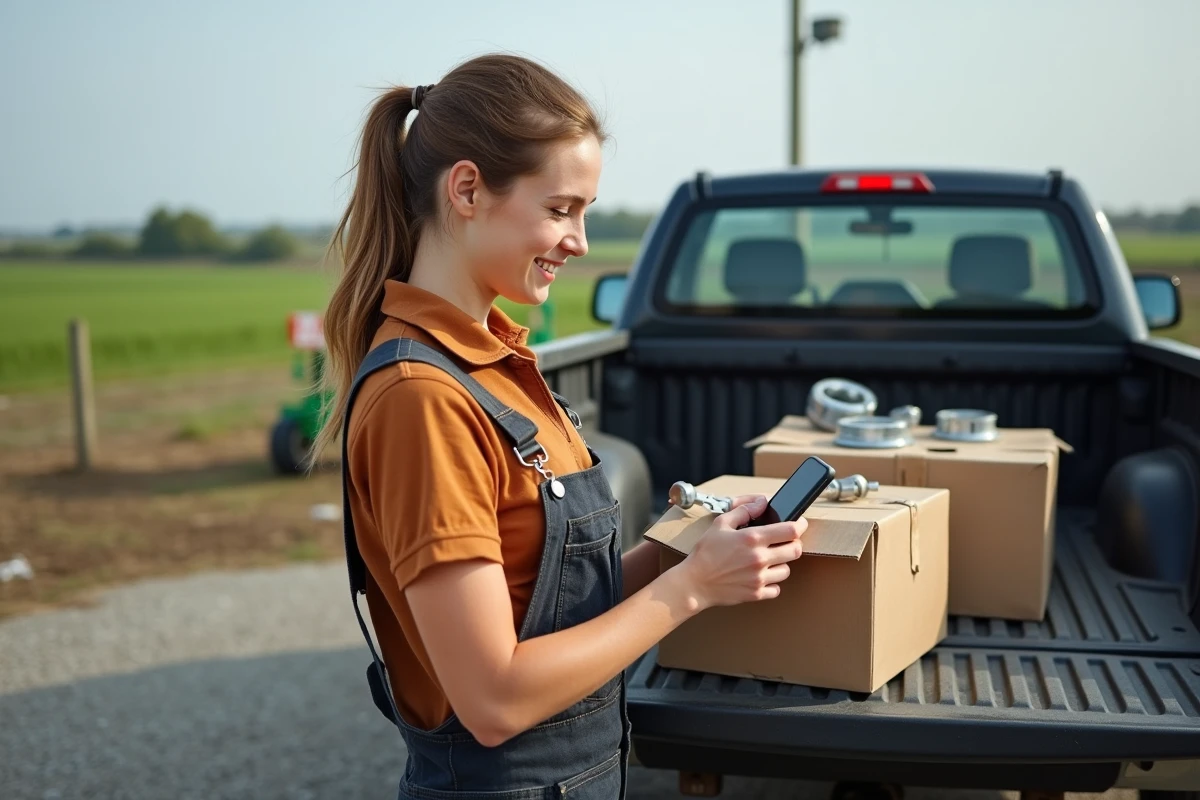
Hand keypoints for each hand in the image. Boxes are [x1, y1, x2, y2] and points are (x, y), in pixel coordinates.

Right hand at [673, 494, 806, 610]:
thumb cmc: (705, 553)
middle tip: (785, 542)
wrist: (694, 583)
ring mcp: (759, 578)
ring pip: (787, 570)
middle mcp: (759, 559)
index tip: (799, 523)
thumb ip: (744, 510)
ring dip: (781, 563)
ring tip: (768, 560)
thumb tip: (762, 502)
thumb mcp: (720, 524)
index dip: (800, 524)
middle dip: (794, 544)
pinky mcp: (756, 594)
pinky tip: (761, 576)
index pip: (791, 530)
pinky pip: (777, 588)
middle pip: (796, 550)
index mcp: (752, 538)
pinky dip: (772, 583)